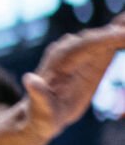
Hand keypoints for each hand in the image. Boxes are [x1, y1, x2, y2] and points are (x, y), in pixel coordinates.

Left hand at [24, 17, 124, 138]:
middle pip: (96, 37)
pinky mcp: (90, 56)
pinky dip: (119, 36)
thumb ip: (38, 95)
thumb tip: (29, 79)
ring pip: (103, 36)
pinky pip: (108, 43)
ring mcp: (79, 52)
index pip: (83, 45)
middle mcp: (67, 51)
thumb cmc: (41, 113)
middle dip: (116, 32)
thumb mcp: (40, 108)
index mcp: (57, 62)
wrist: (44, 112)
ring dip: (120, 31)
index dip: (104, 39)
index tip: (123, 36)